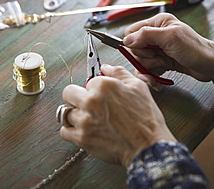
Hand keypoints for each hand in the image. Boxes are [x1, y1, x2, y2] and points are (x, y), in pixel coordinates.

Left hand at [60, 64, 175, 167]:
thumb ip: (119, 73)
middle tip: (86, 104)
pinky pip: (64, 131)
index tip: (99, 95)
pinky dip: (70, 131)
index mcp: (104, 86)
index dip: (95, 88)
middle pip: (69, 93)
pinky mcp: (82, 138)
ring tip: (86, 119)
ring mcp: (85, 121)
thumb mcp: (138, 87)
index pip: (88, 81)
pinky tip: (81, 130)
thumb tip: (106, 68)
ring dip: (74, 115)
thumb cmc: (146, 119)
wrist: (148, 146)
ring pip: (65, 112)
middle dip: (76, 97)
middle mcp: (91, 101)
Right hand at [123, 13, 213, 87]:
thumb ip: (147, 35)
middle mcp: (155, 34)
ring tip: (163, 66)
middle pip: (134, 49)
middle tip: (159, 59)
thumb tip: (127, 40)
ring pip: (139, 61)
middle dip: (144, 58)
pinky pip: (147, 70)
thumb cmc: (195, 49)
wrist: (210, 66)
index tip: (148, 51)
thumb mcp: (170, 38)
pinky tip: (157, 80)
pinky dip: (151, 76)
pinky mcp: (160, 61)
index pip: (131, 32)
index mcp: (157, 23)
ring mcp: (157, 49)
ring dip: (148, 68)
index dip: (135, 44)